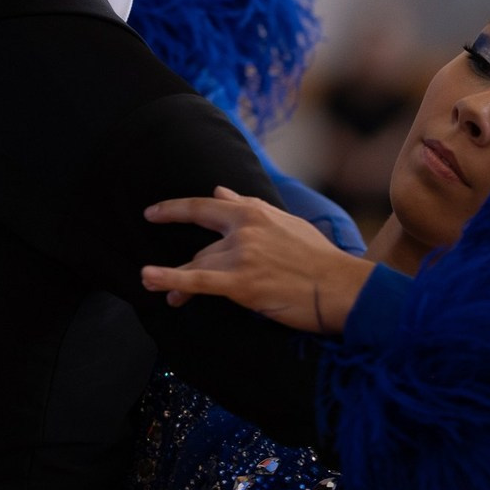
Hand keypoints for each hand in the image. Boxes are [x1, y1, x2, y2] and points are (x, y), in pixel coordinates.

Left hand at [141, 186, 373, 332]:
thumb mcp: (286, 222)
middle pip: (203, 248)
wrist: (340, 286)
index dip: (174, 209)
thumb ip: (250, 206)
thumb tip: (221, 192)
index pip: (205, 206)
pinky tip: (149, 279)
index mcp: (255, 213)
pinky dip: (170, 279)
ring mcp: (241, 256)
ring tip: (171, 297)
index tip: (152, 213)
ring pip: (199, 266)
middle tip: (166, 280)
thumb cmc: (318, 257)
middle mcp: (244, 230)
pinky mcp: (241, 284)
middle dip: (188, 266)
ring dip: (179, 282)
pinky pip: (197, 281)